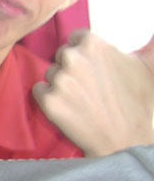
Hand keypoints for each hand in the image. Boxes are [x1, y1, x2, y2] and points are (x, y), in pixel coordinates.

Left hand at [33, 29, 153, 155]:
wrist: (126, 142)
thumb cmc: (139, 103)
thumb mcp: (150, 66)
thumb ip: (153, 44)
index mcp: (93, 44)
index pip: (76, 38)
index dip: (86, 54)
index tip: (97, 69)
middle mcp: (72, 58)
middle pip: (61, 55)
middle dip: (73, 69)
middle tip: (93, 88)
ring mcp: (58, 79)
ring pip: (51, 73)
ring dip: (62, 84)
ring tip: (85, 100)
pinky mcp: (48, 100)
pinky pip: (39, 90)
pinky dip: (50, 98)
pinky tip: (70, 107)